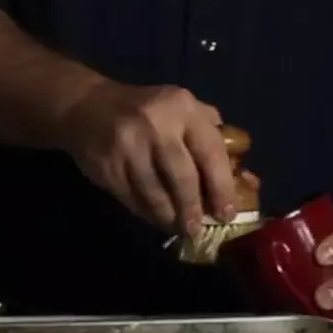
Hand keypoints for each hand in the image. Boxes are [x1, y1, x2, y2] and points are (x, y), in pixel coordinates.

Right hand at [61, 82, 235, 233]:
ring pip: (156, 193)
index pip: (210, 153)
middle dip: (195, 208)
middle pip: (183, 178)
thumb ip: (210, 135)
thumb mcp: (180, 108)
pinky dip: (147, 213)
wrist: (85, 105)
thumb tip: (246, 179)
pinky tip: (155, 217)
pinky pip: (133, 198)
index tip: (226, 213)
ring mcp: (128, 144)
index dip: (222, 187)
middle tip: (199, 227)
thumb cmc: (145, 110)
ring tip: (178, 227)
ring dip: (171, 216)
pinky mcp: (107, 164)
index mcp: (182, 106)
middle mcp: (155, 123)